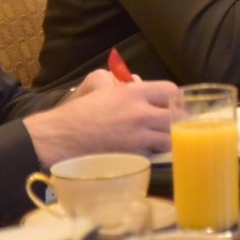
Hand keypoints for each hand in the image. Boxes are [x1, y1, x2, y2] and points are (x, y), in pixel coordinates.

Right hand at [24, 74, 176, 168]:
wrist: (60, 139)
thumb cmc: (79, 111)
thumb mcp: (98, 84)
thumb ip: (123, 81)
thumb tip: (141, 83)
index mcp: (133, 93)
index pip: (171, 91)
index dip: (174, 97)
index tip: (172, 102)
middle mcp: (140, 115)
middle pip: (177, 117)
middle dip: (178, 120)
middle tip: (175, 123)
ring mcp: (138, 139)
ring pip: (170, 139)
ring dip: (169, 138)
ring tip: (163, 137)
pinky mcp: (133, 158)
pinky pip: (155, 154)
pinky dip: (154, 152)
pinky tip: (147, 150)